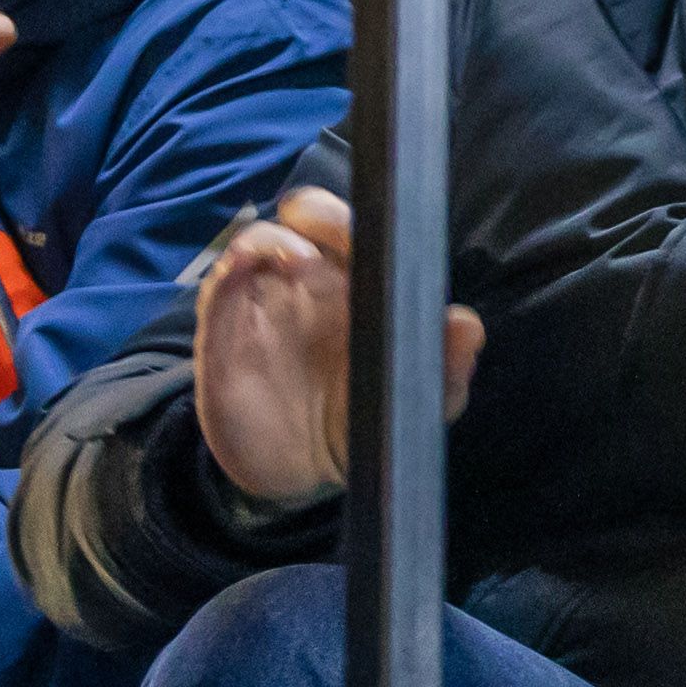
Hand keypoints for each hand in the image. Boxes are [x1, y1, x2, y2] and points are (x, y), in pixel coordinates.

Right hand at [192, 186, 482, 512]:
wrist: (298, 474)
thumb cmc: (363, 421)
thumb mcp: (414, 405)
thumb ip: (444, 371)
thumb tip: (466, 326)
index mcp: (363, 284)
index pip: (362, 229)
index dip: (366, 217)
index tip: (364, 228)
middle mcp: (312, 279)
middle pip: (306, 217)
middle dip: (314, 211)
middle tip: (326, 236)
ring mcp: (264, 296)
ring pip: (257, 240)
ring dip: (271, 241)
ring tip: (293, 263)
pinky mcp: (221, 328)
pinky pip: (219, 286)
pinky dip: (228, 275)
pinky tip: (240, 279)